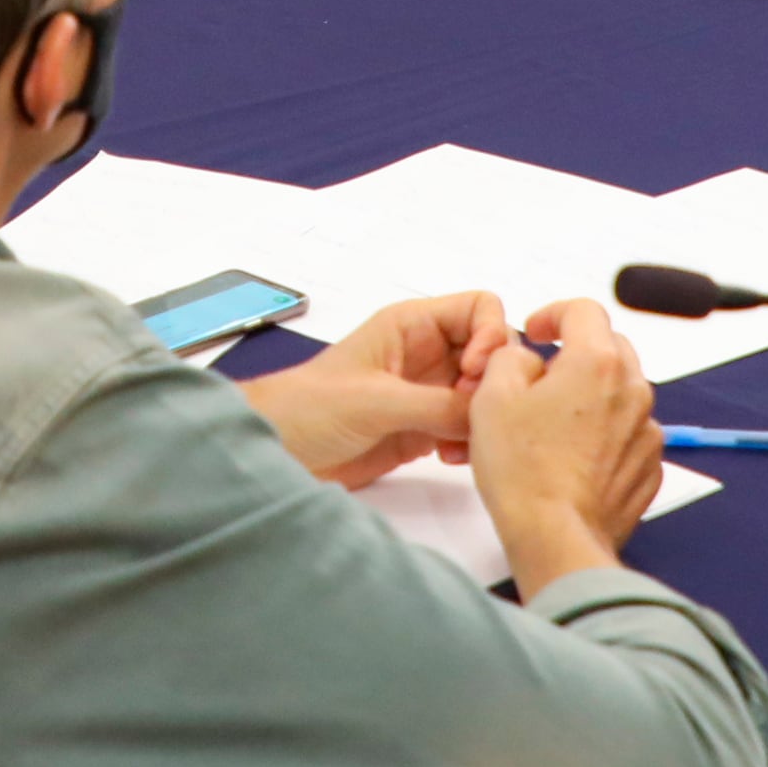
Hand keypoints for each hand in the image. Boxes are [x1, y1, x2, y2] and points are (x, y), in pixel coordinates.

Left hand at [239, 289, 506, 487]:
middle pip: (491, 353)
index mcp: (412, 325)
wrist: (276, 452)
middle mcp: (427, 353)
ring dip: (485, 417)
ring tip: (463, 442)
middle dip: (492, 383)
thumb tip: (489, 412)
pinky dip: (471, 442)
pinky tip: (451, 457)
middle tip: (472, 413)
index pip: (480, 309)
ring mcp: (428, 392)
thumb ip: (436, 403)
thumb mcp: (376, 400)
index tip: (474, 372)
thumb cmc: (308, 407)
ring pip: (484, 394)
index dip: (490, 335)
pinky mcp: (424, 429)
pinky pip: (468, 427)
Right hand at [468, 299, 660, 594]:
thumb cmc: (524, 473)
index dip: (553, 314)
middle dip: (576, 353)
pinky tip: (572, 457)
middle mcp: (632, 390)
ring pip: (621, 393)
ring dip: (592, 397)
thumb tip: (525, 358)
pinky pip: (628, 435)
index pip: (583, 310)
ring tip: (553, 426)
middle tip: (541, 378)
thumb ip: (509, 358)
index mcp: (596, 362)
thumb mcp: (491, 397)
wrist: (556, 537)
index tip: (536, 332)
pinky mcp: (648, 467)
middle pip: (608, 348)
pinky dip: (605, 436)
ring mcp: (645, 431)